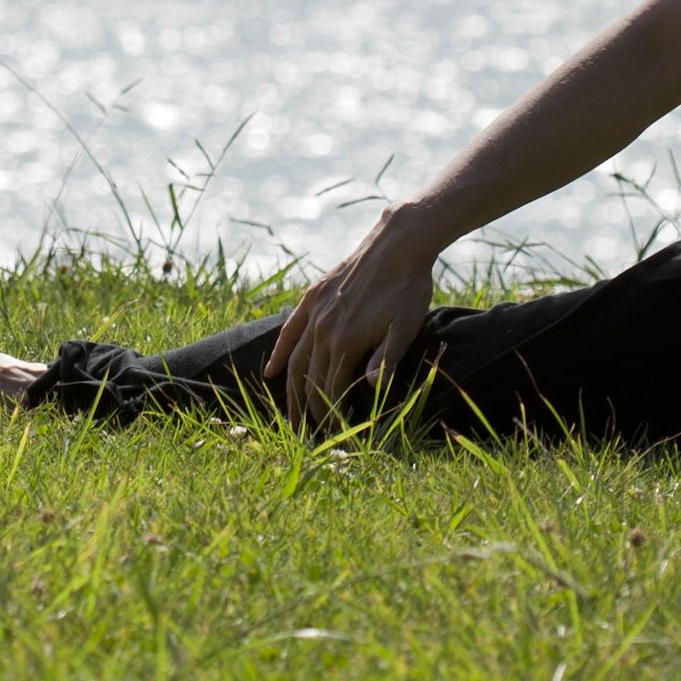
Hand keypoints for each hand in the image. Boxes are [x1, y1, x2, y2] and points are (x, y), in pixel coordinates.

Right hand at [261, 213, 440, 428]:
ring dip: (290, 390)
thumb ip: (387, 358)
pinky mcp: (313, 297)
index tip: (336, 435)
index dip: (331, 415)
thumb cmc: (409, 288)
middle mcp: (323, 330)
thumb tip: (370, 388)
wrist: (398, 244)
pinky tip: (271, 371)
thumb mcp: (406, 326)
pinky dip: (279, 352)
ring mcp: (315, 312)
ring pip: (295, 359)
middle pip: (308, 380)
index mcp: (346, 342)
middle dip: (308, 411)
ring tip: (290, 416)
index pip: (330, 390)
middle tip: (308, 436)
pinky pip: (289, 330)